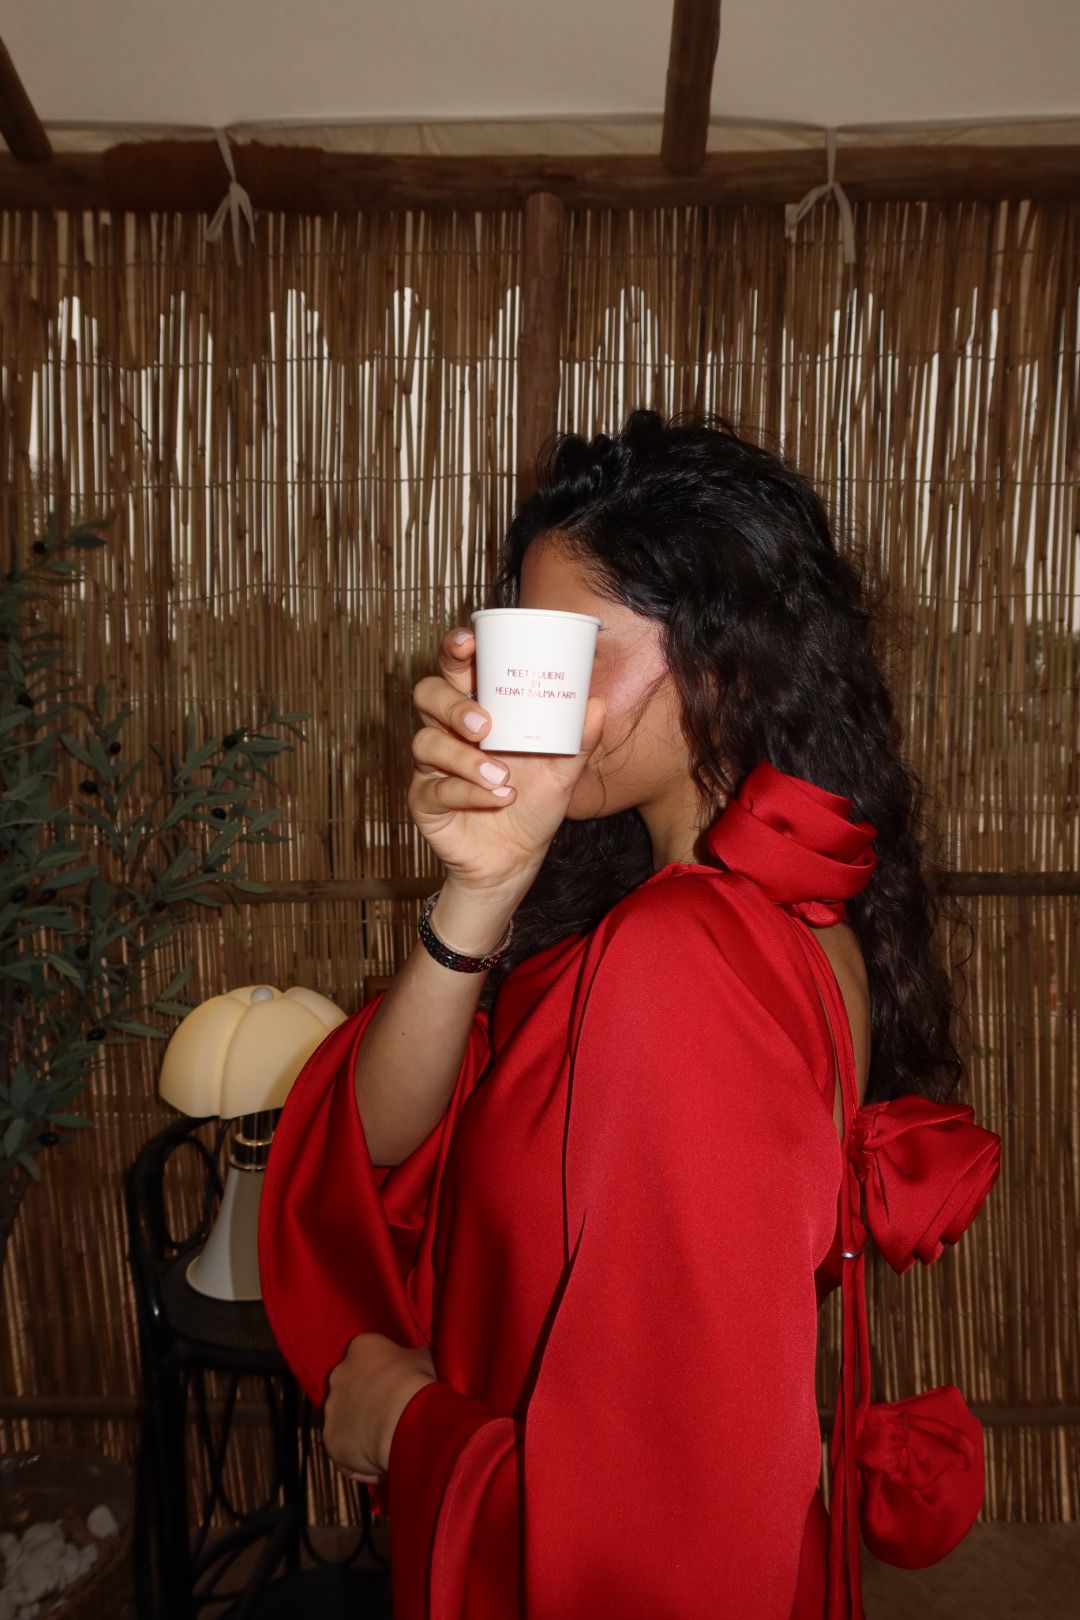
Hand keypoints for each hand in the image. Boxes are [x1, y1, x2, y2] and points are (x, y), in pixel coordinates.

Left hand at [323, 1332, 436, 1483]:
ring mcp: (332, 1409)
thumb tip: (417, 1364)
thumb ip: (414, 1360)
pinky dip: (360, 1456)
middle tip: (394, 1414)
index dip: (386, 1372)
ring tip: (390, 1440)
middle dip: (369, 1399)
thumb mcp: (426, 1359)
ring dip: (362, 1428)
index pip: (369, 1356)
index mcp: (362, 1348)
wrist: (403, 1419)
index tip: (400, 1385)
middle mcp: (339, 1374)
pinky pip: (346, 1450)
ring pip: (347, 1419)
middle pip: (353, 1387)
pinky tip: (382, 1460)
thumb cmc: (418, 1383)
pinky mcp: (330, 1440)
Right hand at [408, 625, 605, 893]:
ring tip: (501, 776)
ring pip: (426, 742)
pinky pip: (434, 789)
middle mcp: (449, 732)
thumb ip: (577, 740)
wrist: (516, 860)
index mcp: (479, 710)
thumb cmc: (533, 804)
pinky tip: (497, 798)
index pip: (457, 668)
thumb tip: (595, 703)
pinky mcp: (424, 801)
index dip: (454, 649)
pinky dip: (467, 792)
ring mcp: (432, 767)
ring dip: (464, 758)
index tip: (468, 642)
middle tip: (485, 723)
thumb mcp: (563, 772)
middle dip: (452, 703)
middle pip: (428, 695)